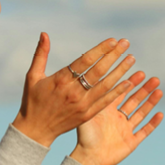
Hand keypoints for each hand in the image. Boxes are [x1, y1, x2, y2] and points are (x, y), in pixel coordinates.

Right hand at [13, 32, 135, 146]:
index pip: (85, 60)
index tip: (113, 40)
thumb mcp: (33, 76)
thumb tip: (44, 34)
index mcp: (60, 80)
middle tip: (126, 43)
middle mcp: (73, 92)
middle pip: (98, 71)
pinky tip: (128, 83)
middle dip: (114, 55)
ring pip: (105, 85)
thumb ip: (41, 54)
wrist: (35, 131)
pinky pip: (106, 102)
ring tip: (131, 58)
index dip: (100, 49)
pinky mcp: (87, 115)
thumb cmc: (33, 101)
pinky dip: (117, 92)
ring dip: (120, 71)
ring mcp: (82, 104)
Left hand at [70, 72, 163, 164]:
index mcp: (108, 111)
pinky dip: (152, 123)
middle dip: (145, 90)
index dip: (131, 83)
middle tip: (154, 79)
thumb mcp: (88, 114)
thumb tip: (96, 79)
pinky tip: (160, 114)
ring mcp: (126, 130)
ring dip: (151, 102)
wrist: (88, 158)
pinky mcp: (131, 142)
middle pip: (135, 101)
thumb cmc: (85, 137)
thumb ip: (94, 98)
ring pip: (141, 113)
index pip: (122, 93)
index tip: (140, 72)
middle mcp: (118, 118)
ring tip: (159, 91)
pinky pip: (145, 131)